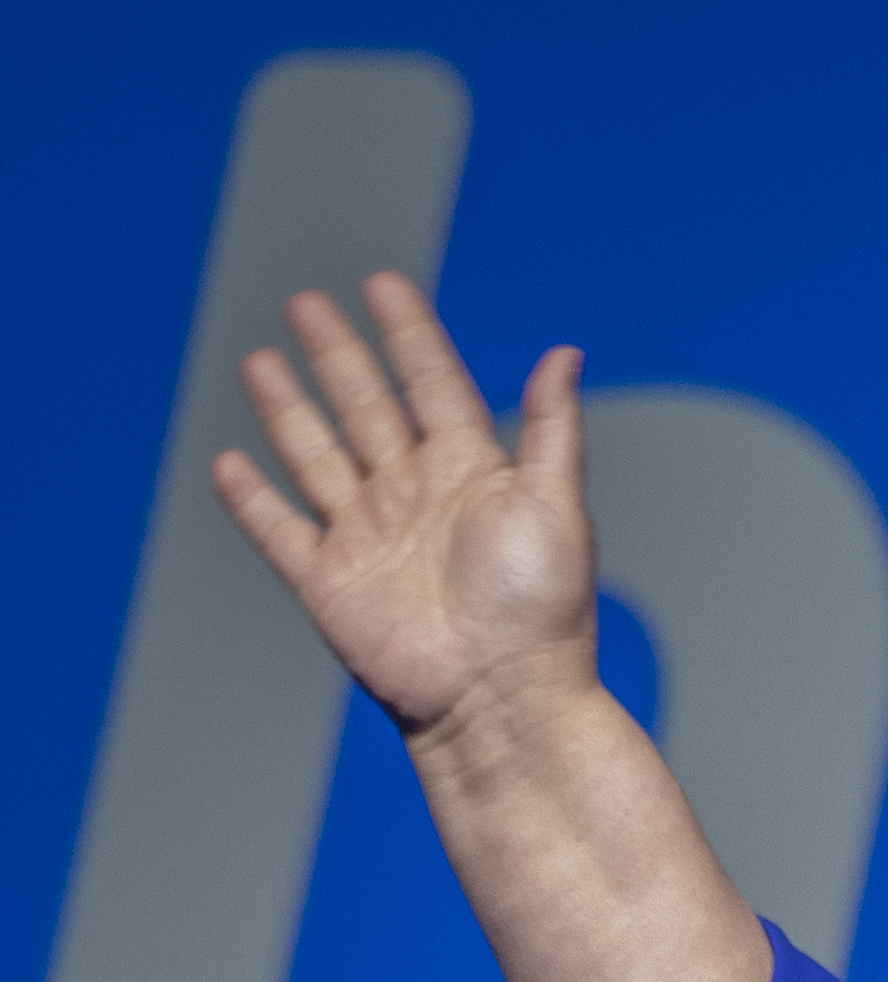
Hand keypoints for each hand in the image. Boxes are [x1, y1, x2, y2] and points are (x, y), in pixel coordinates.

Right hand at [209, 274, 596, 744]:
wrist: (500, 698)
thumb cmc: (542, 611)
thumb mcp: (555, 507)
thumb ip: (551, 428)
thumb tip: (564, 351)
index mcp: (473, 475)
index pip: (434, 386)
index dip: (409, 336)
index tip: (383, 283)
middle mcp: (416, 498)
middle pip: (367, 409)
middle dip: (337, 356)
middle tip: (305, 302)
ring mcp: (369, 538)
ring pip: (317, 456)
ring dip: (289, 410)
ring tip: (261, 359)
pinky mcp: (328, 582)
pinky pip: (279, 531)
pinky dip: (251, 500)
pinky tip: (230, 462)